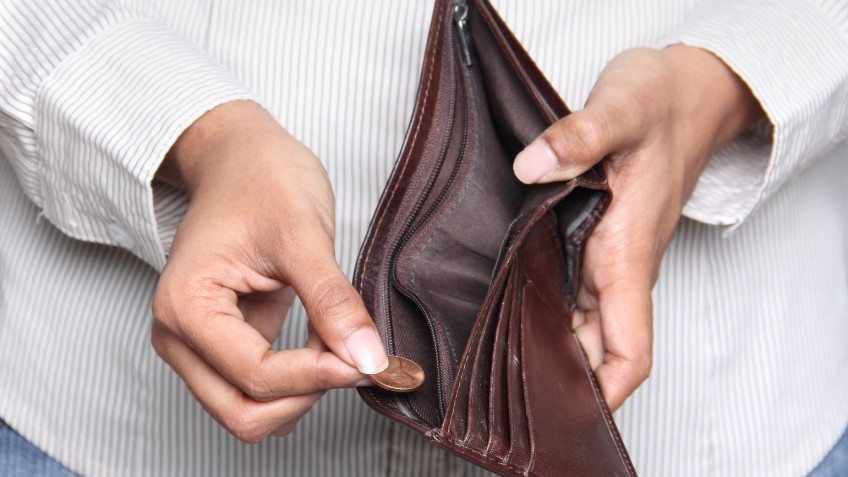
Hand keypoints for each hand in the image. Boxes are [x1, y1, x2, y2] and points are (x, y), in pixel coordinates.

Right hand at [151, 100, 387, 441]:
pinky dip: (298, 383)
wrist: (242, 157)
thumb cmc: (261, 179)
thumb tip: (368, 359)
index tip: (368, 358)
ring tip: (339, 344)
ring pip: (249, 411)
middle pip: (244, 411)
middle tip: (357, 359)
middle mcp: (177, 335)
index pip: (254, 375)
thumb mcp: (304, 234)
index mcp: (184, 306)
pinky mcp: (222, 346)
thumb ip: (333, 301)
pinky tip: (326, 345)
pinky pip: (259, 390)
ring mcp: (197, 345)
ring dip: (302, 394)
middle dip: (306, 395)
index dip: (317, 375)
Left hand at [513, 46, 762, 409]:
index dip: (602, 394)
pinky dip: (544, 307)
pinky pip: (571, 291)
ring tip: (491, 353)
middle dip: (558, 375)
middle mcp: (620, 267)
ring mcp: (608, 257)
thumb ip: (579, 136)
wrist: (687, 91)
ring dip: (547, 342)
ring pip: (579, 324)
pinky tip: (506, 301)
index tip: (563, 412)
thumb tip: (532, 166)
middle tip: (499, 383)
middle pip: (593, 349)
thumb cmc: (663, 103)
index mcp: (629, 255)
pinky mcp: (597, 240)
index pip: (628, 353)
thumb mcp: (622, 108)